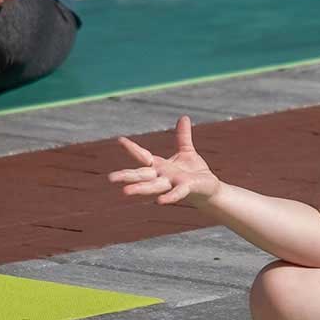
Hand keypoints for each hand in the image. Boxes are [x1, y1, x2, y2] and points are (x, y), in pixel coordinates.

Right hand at [108, 116, 222, 205]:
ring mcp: (173, 183)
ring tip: (125, 192)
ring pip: (154, 186)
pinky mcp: (186, 189)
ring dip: (140, 189)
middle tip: (110, 178)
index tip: (120, 140)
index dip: (132, 148)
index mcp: (160, 166)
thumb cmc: (194, 172)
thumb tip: (184, 117)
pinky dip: (169, 197)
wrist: (209, 189)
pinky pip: (176, 193)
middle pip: (142, 175)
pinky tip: (160, 202)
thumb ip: (183, 136)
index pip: (143, 156)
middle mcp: (162, 176)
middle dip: (127, 176)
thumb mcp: (187, 151)